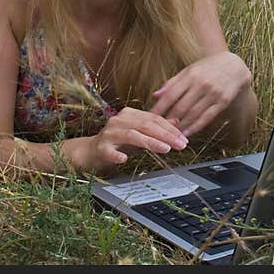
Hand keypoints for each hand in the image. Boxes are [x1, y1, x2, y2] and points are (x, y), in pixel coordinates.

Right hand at [67, 107, 188, 173]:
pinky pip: (109, 151)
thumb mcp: (138, 133)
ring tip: (165, 149)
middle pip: (145, 125)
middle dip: (166, 135)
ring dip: (150, 142)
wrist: (90, 152)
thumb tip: (177, 122)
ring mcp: (108, 133)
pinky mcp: (100, 147)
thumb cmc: (116, 142)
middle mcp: (118, 120)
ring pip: (131, 135)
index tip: (183, 139)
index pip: (153, 118)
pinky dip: (117, 154)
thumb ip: (156, 127)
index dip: (170, 128)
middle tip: (180, 145)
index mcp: (129, 114)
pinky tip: (124, 159)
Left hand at [149, 51, 251, 137]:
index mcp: (191, 75)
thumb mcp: (189, 70)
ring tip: (171, 134)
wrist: (235, 65)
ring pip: (193, 114)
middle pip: (181, 107)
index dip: (159, 108)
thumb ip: (172, 83)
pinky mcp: (222, 102)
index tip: (149, 117)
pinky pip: (207, 117)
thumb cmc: (208, 68)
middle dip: (169, 120)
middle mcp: (201, 84)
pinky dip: (195, 127)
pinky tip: (187, 133)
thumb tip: (155, 95)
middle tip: (159, 129)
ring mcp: (213, 94)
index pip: (171, 94)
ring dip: (181, 126)